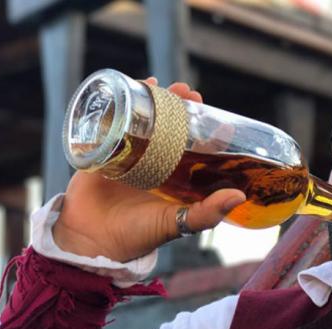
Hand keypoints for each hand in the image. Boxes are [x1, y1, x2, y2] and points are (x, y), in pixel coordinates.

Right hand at [53, 78, 245, 262]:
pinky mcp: (104, 149)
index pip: (195, 145)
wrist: (92, 241)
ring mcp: (129, 153)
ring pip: (144, 118)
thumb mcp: (176, 224)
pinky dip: (120, 102)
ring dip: (153, 98)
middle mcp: (155, 162)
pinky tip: (130, 88)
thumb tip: (239, 196)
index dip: (206, 128)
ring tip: (160, 85)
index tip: (216, 116)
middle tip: (188, 92)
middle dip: (180, 105)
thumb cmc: (138, 236)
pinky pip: (112, 120)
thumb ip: (206, 214)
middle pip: (171, 125)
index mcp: (176, 176)